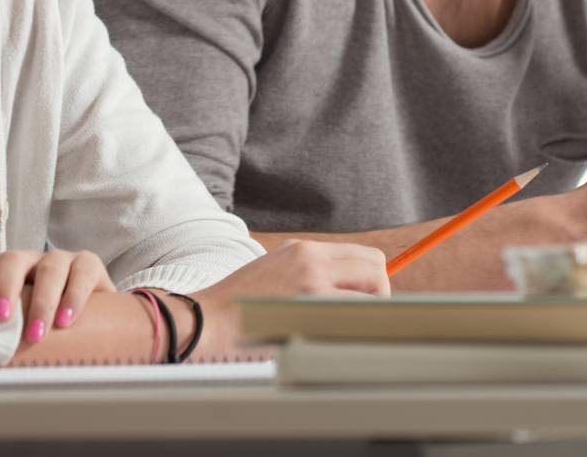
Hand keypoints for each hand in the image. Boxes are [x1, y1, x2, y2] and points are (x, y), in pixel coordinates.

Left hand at [0, 244, 114, 345]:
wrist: (98, 325)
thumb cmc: (46, 329)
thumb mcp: (19, 329)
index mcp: (3, 274)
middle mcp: (29, 262)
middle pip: (13, 259)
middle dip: (6, 286)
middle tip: (1, 317)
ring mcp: (59, 261)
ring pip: (49, 267)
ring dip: (42, 301)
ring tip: (37, 333)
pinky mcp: (88, 266)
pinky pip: (82, 273)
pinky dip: (74, 296)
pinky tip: (66, 320)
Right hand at [191, 240, 390, 356]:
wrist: (207, 318)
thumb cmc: (239, 303)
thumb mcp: (276, 269)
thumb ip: (311, 272)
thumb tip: (350, 289)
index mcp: (304, 248)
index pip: (366, 256)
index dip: (373, 281)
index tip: (367, 300)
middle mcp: (312, 259)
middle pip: (377, 270)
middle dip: (378, 295)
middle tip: (362, 317)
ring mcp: (312, 283)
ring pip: (371, 294)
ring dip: (368, 313)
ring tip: (348, 328)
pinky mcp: (308, 308)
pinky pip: (352, 316)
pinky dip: (354, 327)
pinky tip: (338, 338)